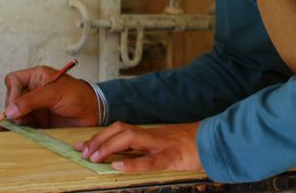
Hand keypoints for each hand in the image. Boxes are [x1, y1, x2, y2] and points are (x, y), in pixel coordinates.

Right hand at [0, 65, 99, 129]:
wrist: (94, 113)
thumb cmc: (79, 96)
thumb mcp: (54, 93)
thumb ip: (31, 100)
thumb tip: (10, 111)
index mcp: (37, 77)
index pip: (14, 80)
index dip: (12, 92)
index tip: (15, 105)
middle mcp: (34, 91)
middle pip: (12, 98)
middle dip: (11, 109)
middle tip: (15, 119)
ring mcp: (36, 107)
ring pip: (15, 113)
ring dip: (13, 120)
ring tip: (10, 127)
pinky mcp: (39, 121)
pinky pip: (24, 124)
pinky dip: (18, 129)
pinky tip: (12, 132)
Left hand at [75, 121, 202, 172]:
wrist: (215, 141)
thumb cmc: (189, 146)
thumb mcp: (163, 145)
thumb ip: (144, 148)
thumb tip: (121, 158)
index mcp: (149, 134)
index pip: (119, 129)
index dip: (98, 137)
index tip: (80, 146)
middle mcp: (152, 135)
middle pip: (120, 129)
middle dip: (99, 140)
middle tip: (84, 153)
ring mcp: (161, 145)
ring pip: (130, 139)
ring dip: (109, 147)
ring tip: (94, 158)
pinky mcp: (172, 157)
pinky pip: (149, 160)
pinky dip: (132, 163)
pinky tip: (117, 167)